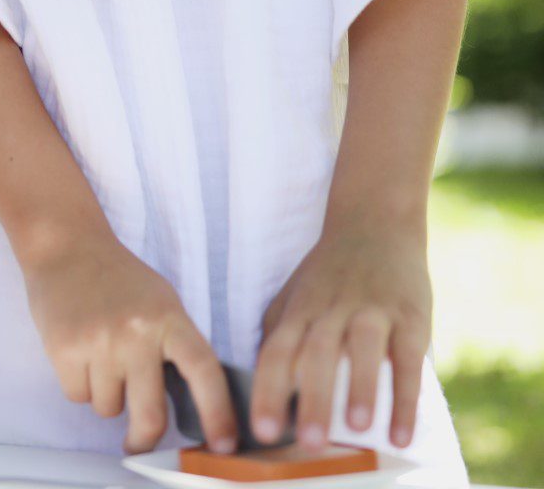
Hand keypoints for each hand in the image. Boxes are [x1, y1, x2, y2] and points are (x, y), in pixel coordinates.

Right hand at [22, 231, 238, 455]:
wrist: (66, 246)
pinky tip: (78, 353)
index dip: (218, 412)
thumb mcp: (160, 301)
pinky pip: (78, 396)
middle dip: (145, 439)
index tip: (224, 445)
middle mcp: (136, 331)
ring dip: (105, 395)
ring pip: (108, 408)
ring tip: (99, 358)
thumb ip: (176, 345)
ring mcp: (99, 341)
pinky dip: (79, 384)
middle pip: (150, 414)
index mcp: (168, 317)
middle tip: (139, 443)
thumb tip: (192, 403)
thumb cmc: (118, 278)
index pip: (203, 370)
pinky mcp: (64, 348)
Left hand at [250, 218, 431, 451]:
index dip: (268, 390)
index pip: (278, 351)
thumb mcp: (294, 296)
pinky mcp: (409, 315)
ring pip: (363, 349)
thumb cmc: (328, 274)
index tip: (261, 431)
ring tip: (359, 430)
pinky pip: (408, 357)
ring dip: (361, 389)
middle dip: (314, 399)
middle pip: (317, 353)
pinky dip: (407, 396)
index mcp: (300, 310)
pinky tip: (404, 432)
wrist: (374, 223)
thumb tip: (256, 385)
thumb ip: (277, 334)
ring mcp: (371, 310)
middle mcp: (331, 309)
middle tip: (310, 443)